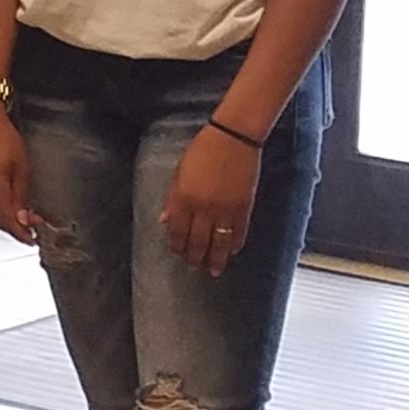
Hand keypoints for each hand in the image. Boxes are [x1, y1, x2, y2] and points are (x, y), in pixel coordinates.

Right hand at [0, 105, 38, 244]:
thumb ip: (22, 196)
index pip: (8, 221)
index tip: (33, 240)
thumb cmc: (2, 138)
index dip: (22, 233)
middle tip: (32, 231)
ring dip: (7, 222)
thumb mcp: (22, 168)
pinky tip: (9, 209)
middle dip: (15, 229)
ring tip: (24, 221)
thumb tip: (25, 217)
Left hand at [163, 125, 260, 275]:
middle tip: (194, 267)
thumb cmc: (203, 150)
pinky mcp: (244, 208)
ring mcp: (225, 210)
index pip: (178, 230)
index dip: (177, 244)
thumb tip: (164, 220)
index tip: (177, 253)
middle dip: (195, 256)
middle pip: (197, 240)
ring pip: (219, 243)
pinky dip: (235, 244)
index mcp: (184, 197)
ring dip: (216, 259)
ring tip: (214, 271)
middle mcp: (203, 208)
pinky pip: (239, 232)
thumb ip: (173, 198)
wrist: (233, 139)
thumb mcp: (180, 171)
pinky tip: (232, 252)